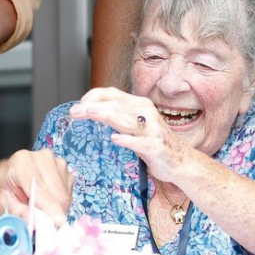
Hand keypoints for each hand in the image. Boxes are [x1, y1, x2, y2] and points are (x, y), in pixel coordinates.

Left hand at [0, 148, 72, 225]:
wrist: (5, 175)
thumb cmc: (1, 188)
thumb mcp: (1, 202)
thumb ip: (17, 212)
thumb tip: (35, 224)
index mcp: (22, 162)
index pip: (40, 188)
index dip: (50, 207)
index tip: (57, 223)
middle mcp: (43, 158)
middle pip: (58, 194)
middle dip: (52, 212)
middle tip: (39, 220)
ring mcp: (56, 162)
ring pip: (65, 196)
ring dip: (56, 208)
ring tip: (39, 207)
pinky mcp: (64, 169)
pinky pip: (68, 194)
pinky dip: (60, 203)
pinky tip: (46, 200)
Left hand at [69, 87, 186, 182]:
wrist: (180, 161)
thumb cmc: (152, 141)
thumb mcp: (133, 124)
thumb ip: (116, 116)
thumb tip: (90, 110)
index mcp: (138, 105)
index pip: (112, 94)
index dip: (93, 97)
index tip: (78, 107)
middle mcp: (145, 113)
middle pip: (116, 105)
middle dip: (93, 106)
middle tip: (74, 112)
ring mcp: (152, 130)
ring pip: (127, 120)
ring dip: (108, 115)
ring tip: (91, 113)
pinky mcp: (156, 147)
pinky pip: (141, 143)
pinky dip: (127, 140)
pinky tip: (115, 139)